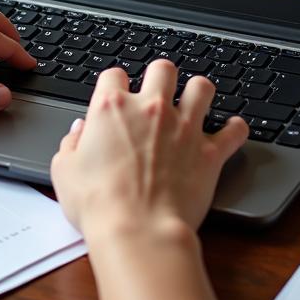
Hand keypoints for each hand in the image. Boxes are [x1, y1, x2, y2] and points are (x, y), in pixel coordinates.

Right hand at [50, 60, 247, 241]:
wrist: (137, 230)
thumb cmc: (99, 204)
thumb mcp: (64, 171)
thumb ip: (71, 144)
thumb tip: (78, 132)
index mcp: (111, 108)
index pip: (114, 75)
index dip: (114, 84)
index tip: (115, 96)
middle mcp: (150, 109)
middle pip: (162, 69)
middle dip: (160, 77)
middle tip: (157, 92)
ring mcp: (184, 128)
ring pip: (201, 87)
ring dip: (198, 92)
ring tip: (194, 101)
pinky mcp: (209, 152)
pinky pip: (234, 130)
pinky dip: (234, 130)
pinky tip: (231, 130)